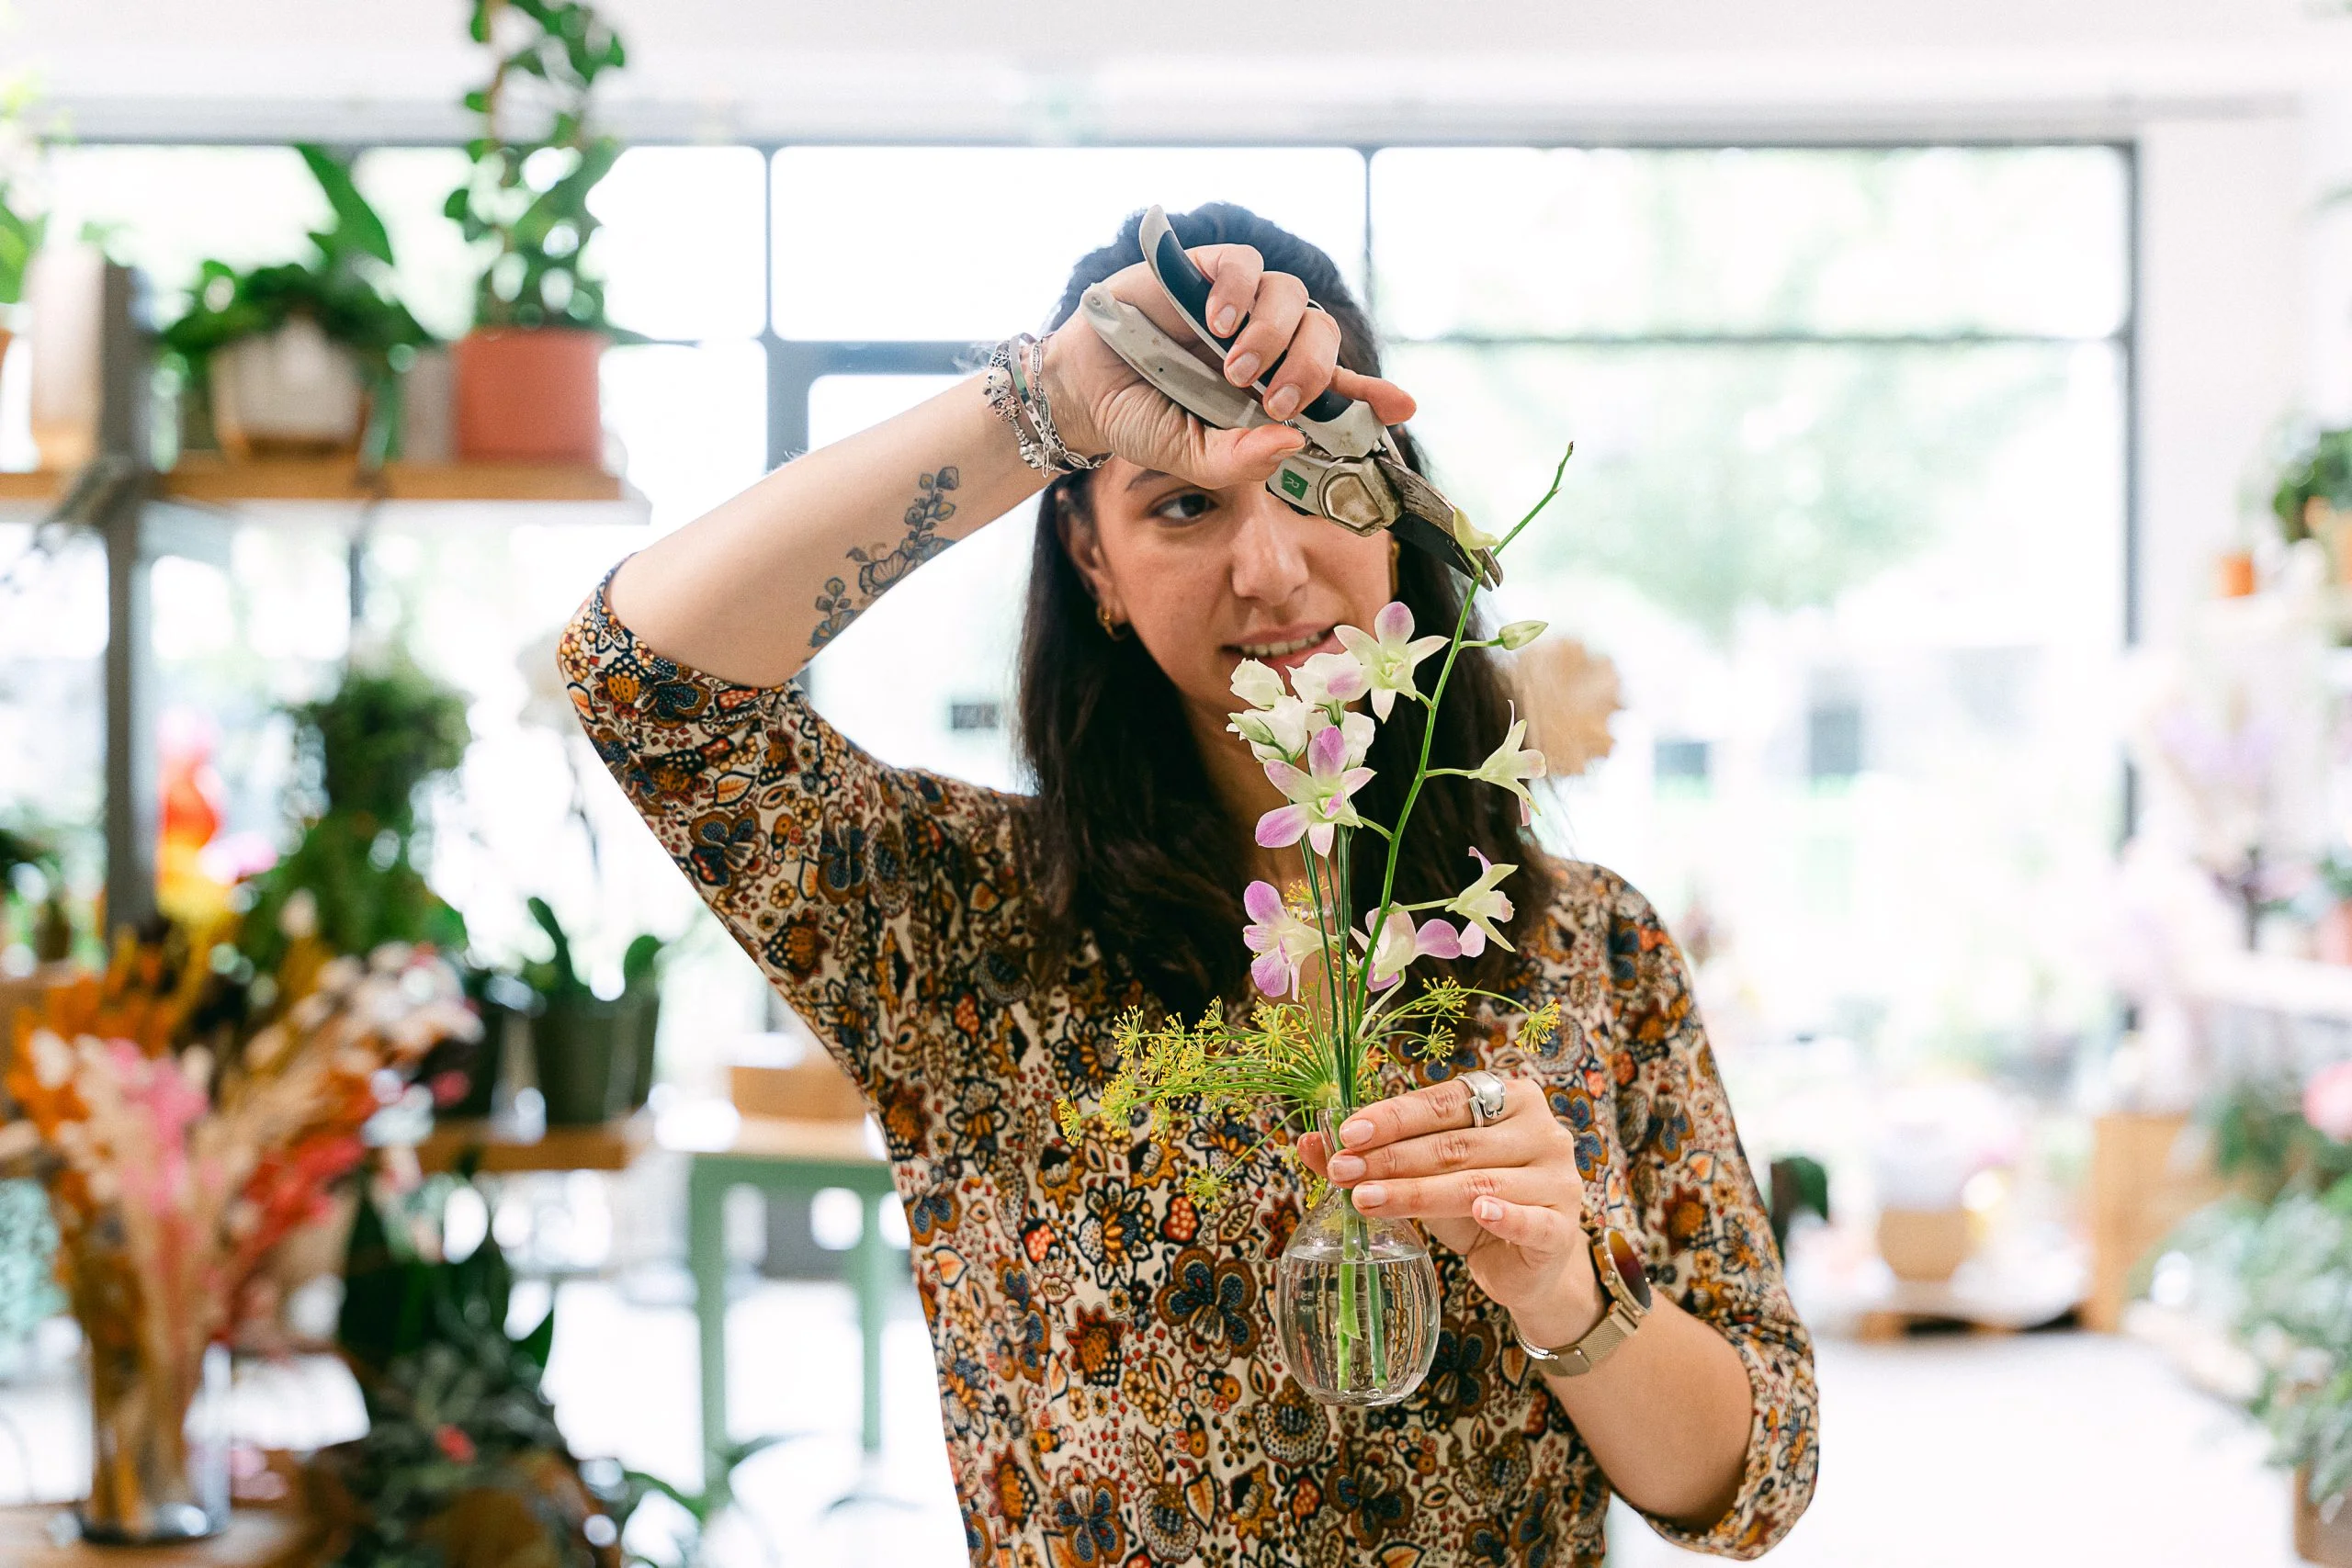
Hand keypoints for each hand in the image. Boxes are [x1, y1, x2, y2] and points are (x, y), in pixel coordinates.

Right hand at [1038, 241, 1416, 490]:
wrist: (1082, 390)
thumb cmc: (1142, 421)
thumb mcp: (1191, 456)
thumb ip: (1240, 459)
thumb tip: (1293, 444)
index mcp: (1273, 389)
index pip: (1338, 388)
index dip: (1372, 394)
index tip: (1401, 407)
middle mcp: (1266, 343)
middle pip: (1322, 336)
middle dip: (1311, 369)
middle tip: (1277, 399)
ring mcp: (1237, 305)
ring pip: (1290, 296)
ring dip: (1273, 335)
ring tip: (1234, 369)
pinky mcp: (1203, 271)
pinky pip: (1243, 265)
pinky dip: (1239, 291)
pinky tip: (1216, 323)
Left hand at [1299, 1076, 1604, 1349]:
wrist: (1526, 1263)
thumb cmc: (1472, 1203)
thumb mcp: (1424, 1173)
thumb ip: (1374, 1154)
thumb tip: (1308, 1141)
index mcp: (1511, 1098)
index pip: (1445, 1101)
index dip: (1394, 1117)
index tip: (1347, 1133)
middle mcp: (1542, 1131)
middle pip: (1455, 1143)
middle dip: (1391, 1157)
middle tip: (1342, 1171)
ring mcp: (1558, 1179)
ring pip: (1477, 1183)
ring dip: (1416, 1191)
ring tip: (1365, 1199)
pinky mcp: (1562, 1228)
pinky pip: (1530, 1218)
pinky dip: (1504, 1215)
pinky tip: (1478, 1213)